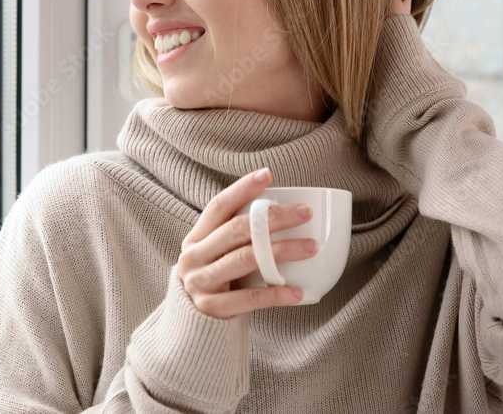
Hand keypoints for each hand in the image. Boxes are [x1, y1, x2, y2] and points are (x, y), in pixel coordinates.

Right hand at [177, 168, 316, 318]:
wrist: (191, 328)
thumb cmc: (216, 283)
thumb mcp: (215, 255)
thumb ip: (236, 238)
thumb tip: (283, 211)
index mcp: (195, 238)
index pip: (218, 206)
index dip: (242, 189)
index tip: (267, 174)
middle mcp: (193, 257)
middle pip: (236, 230)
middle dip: (273, 218)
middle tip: (304, 212)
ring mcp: (201, 283)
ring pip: (245, 259)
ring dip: (281, 251)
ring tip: (311, 247)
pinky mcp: (212, 309)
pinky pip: (250, 298)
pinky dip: (277, 294)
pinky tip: (299, 291)